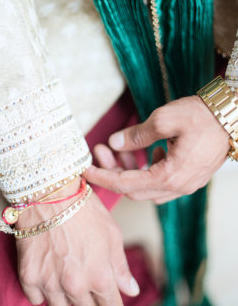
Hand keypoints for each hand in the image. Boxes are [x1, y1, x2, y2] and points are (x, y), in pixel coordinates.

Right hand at [15, 178, 139, 305]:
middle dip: (89, 296)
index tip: (110, 300)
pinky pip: (37, 299)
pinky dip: (42, 289)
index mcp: (100, 276)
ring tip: (64, 271)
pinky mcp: (28, 277)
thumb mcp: (111, 233)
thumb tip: (131, 290)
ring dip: (65, 295)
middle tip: (84, 273)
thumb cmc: (83, 208)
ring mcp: (49, 283)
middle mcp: (75, 286)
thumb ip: (120, 266)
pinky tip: (46, 269)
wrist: (48, 193)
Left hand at [83, 96, 229, 203]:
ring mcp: (186, 184)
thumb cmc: (203, 115)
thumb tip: (115, 144)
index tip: (83, 170)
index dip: (102, 176)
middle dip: (113, 172)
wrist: (234, 115)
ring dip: (129, 170)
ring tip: (118, 148)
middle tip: (99, 151)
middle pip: (134, 189)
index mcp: (170, 176)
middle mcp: (178, 186)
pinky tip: (150, 150)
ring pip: (147, 186)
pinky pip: (162, 181)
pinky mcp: (191, 176)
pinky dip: (147, 170)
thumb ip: (136, 135)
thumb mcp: (164, 119)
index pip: (125, 184)